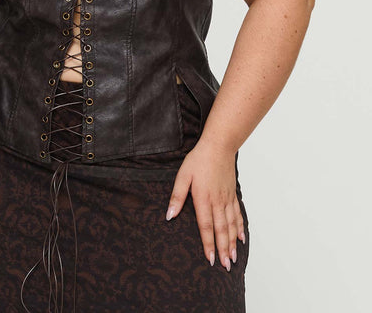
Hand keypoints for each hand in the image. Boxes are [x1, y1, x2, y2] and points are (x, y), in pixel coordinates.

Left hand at [166, 137, 245, 270]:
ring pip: (231, 225)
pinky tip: (241, 238)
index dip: (208, 244)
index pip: (206, 226)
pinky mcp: (232, 193)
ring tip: (233, 257)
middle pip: (221, 230)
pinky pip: (237, 214)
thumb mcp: (183, 175)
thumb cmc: (199, 159)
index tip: (210, 259)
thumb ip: (177, 196)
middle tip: (225, 266)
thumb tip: (169, 215)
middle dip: (223, 249)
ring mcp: (227, 198)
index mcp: (203, 198)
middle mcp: (217, 201)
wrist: (219, 146)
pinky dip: (240, 227)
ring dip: (232, 242)